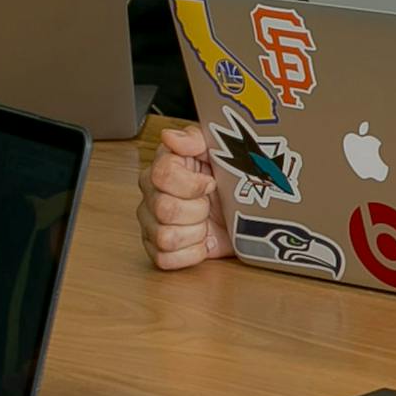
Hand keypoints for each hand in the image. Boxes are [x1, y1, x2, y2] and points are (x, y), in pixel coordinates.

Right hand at [138, 123, 234, 269]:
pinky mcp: (159, 251)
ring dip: (194, 233)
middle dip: (197, 210)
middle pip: (165, 208)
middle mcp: (152, 196)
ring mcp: (152, 225)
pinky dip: (191, 253)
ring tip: (204, 223)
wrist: (244, 214)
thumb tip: (171, 137)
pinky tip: (201, 241)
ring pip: (165, 237)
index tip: (210, 183)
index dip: (191, 183)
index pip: (162, 175)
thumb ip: (194, 139)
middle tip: (208, 205)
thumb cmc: (228, 181)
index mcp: (163, 169)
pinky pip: (166, 259)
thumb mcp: (219, 151)